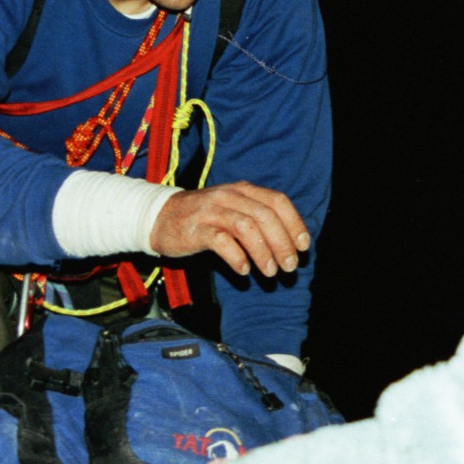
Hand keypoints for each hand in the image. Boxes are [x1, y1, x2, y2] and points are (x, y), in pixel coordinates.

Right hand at [149, 181, 310, 277]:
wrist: (159, 217)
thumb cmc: (203, 218)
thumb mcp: (233, 209)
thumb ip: (257, 218)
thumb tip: (289, 241)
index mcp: (243, 190)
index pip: (277, 201)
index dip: (295, 223)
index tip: (303, 247)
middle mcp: (229, 196)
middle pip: (265, 216)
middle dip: (282, 243)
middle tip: (289, 267)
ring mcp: (211, 211)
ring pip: (246, 227)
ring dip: (263, 252)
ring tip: (269, 273)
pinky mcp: (196, 229)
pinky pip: (221, 241)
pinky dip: (237, 257)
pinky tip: (243, 270)